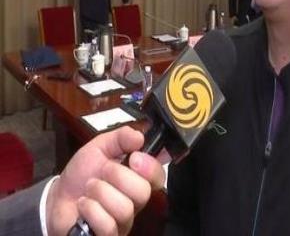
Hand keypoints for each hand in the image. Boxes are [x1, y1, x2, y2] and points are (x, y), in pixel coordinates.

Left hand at [45, 126, 166, 235]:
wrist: (58, 197)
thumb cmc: (82, 173)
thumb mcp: (101, 146)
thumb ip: (121, 137)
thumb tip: (139, 136)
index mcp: (138, 177)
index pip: (159, 175)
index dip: (150, 167)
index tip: (133, 157)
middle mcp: (135, 200)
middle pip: (143, 192)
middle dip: (117, 177)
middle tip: (102, 172)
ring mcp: (123, 220)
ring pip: (124, 208)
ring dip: (100, 193)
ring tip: (90, 189)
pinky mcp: (109, 234)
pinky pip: (108, 225)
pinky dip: (91, 210)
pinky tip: (84, 205)